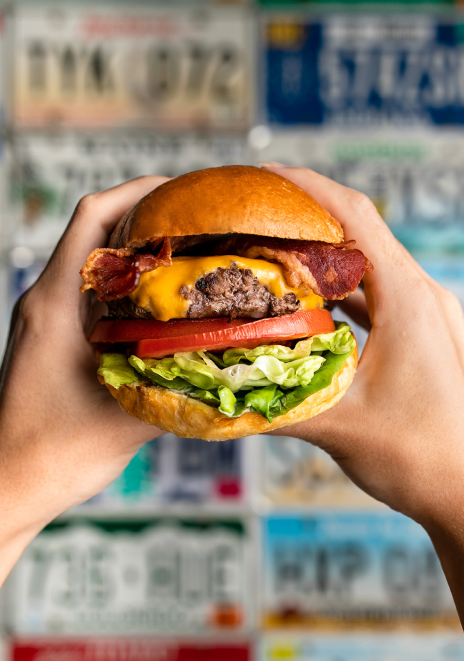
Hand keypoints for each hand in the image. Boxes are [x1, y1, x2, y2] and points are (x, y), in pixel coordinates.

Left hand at [0, 176, 168, 584]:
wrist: (8, 485)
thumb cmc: (52, 455)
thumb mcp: (127, 417)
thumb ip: (179, 384)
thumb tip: (228, 359)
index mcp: (55, 305)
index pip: (92, 219)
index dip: (137, 193)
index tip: (182, 191)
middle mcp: (45, 300)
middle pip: (93, 230)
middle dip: (144, 214)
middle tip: (197, 220)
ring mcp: (45, 317)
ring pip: (91, 259)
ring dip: (134, 247)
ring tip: (186, 251)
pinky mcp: (51, 335)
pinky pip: (88, 289)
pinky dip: (123, 280)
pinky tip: (158, 298)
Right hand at [260, 163, 463, 619]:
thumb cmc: (421, 457)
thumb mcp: (341, 426)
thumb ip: (277, 402)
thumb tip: (217, 386)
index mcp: (407, 300)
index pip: (354, 219)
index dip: (307, 189)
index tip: (263, 174)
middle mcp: (417, 296)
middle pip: (358, 230)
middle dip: (305, 212)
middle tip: (252, 209)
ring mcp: (419, 313)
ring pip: (364, 261)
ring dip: (320, 250)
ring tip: (269, 245)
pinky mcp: (414, 333)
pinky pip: (371, 292)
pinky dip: (335, 285)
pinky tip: (302, 297)